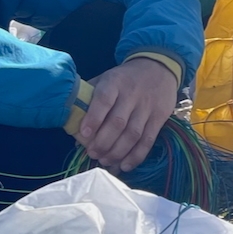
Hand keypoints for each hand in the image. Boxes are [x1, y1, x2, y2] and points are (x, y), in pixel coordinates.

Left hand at [77, 58, 178, 173]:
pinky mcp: (159, 118)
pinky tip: (124, 165)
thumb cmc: (124, 78)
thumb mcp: (105, 78)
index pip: (104, 100)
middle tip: (92, 153)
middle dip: (103, 142)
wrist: (158, 68)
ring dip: (117, 152)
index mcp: (114, 82)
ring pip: (132, 135)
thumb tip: (73, 125)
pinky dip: (136, 156)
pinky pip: (148, 141)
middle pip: (118, 123)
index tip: (84, 135)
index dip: (93, 118)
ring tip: (105, 161)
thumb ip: (89, 97)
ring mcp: (147, 107)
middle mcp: (131, 95)